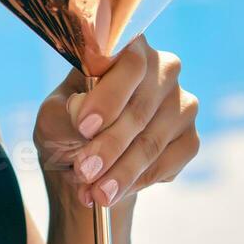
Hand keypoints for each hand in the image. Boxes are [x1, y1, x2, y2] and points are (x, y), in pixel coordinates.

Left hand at [34, 35, 199, 209]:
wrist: (86, 163)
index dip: (109, 97)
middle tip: (85, 171)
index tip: (84, 127)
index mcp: (127, 51)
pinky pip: (169, 163)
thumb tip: (82, 112)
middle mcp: (162, 71)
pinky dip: (138, 181)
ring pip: (153, 141)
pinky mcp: (189, 139)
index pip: (130, 64)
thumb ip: (65, 112)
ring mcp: (181, 105)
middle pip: (141, 109)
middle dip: (110, 146)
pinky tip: (115, 190)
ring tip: (96, 192)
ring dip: (122, 171)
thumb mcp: (53, 118)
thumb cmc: (68, 126)